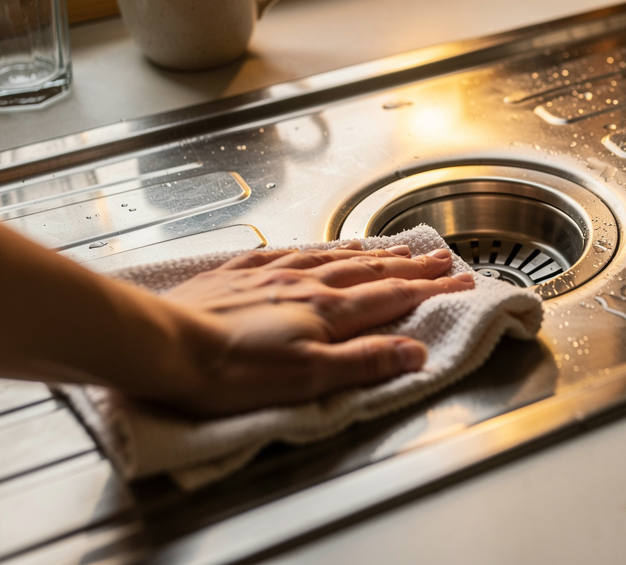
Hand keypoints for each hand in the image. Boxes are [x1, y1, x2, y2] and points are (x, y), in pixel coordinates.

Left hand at [153, 244, 473, 415]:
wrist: (165, 346)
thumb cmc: (232, 372)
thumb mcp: (309, 379)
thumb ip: (365, 361)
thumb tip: (415, 353)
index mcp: (328, 311)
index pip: (392, 296)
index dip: (430, 288)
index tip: (460, 279)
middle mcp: (306, 284)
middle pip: (369, 270)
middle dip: (411, 265)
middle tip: (440, 256)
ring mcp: (273, 274)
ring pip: (334, 256)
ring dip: (371, 252)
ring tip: (393, 247)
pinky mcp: (240, 273)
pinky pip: (291, 252)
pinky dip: (318, 247)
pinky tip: (320, 246)